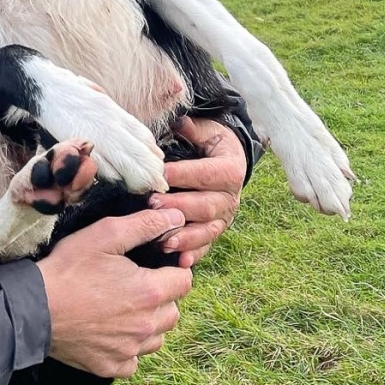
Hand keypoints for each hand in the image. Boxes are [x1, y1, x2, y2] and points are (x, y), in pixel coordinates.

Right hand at [36, 207, 192, 377]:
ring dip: (147, 323)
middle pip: (173, 311)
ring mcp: (129, 350)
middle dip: (161, 297)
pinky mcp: (111, 367)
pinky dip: (127, 347)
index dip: (171, 269)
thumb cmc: (68, 269)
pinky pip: (133, 360)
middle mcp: (146, 326)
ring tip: (120, 307)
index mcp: (150, 293)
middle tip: (132, 285)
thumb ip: (145, 225)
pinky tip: (109, 331)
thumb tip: (176, 217)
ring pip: (156, 337)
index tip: (152, 266)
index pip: (184, 280)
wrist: (33, 309)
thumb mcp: (105, 235)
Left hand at [151, 116, 245, 267]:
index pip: (208, 174)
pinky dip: (194, 254)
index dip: (184, 174)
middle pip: (206, 206)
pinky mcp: (214, 231)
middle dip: (179, 207)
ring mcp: (223, 218)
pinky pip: (206, 246)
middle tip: (153, 206)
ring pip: (207, 230)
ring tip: (163, 240)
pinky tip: (181, 261)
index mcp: (230, 170)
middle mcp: (230, 197)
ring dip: (185, 237)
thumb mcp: (206, 130)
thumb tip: (180, 123)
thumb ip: (193, 128)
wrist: (225, 161)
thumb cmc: (208, 144)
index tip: (160, 175)